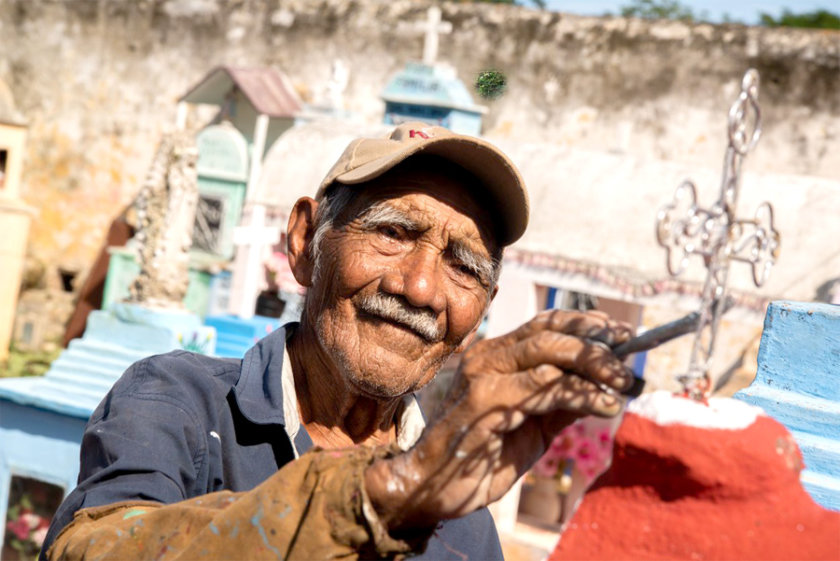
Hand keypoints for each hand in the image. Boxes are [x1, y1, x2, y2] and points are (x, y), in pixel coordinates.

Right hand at [365, 309, 634, 528]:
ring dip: (593, 365)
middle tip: (628, 363)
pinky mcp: (483, 401)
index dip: (584, 324)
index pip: (544, 324)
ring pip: (547, 352)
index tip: (621, 334)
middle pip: (550, 331)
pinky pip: (541, 386)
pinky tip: (603, 405)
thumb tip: (605, 388)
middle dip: (595, 342)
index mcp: (496, 358)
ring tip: (622, 384)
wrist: (429, 489)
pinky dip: (579, 392)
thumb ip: (562, 404)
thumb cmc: (479, 459)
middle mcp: (487, 358)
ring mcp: (483, 376)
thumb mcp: (533, 428)